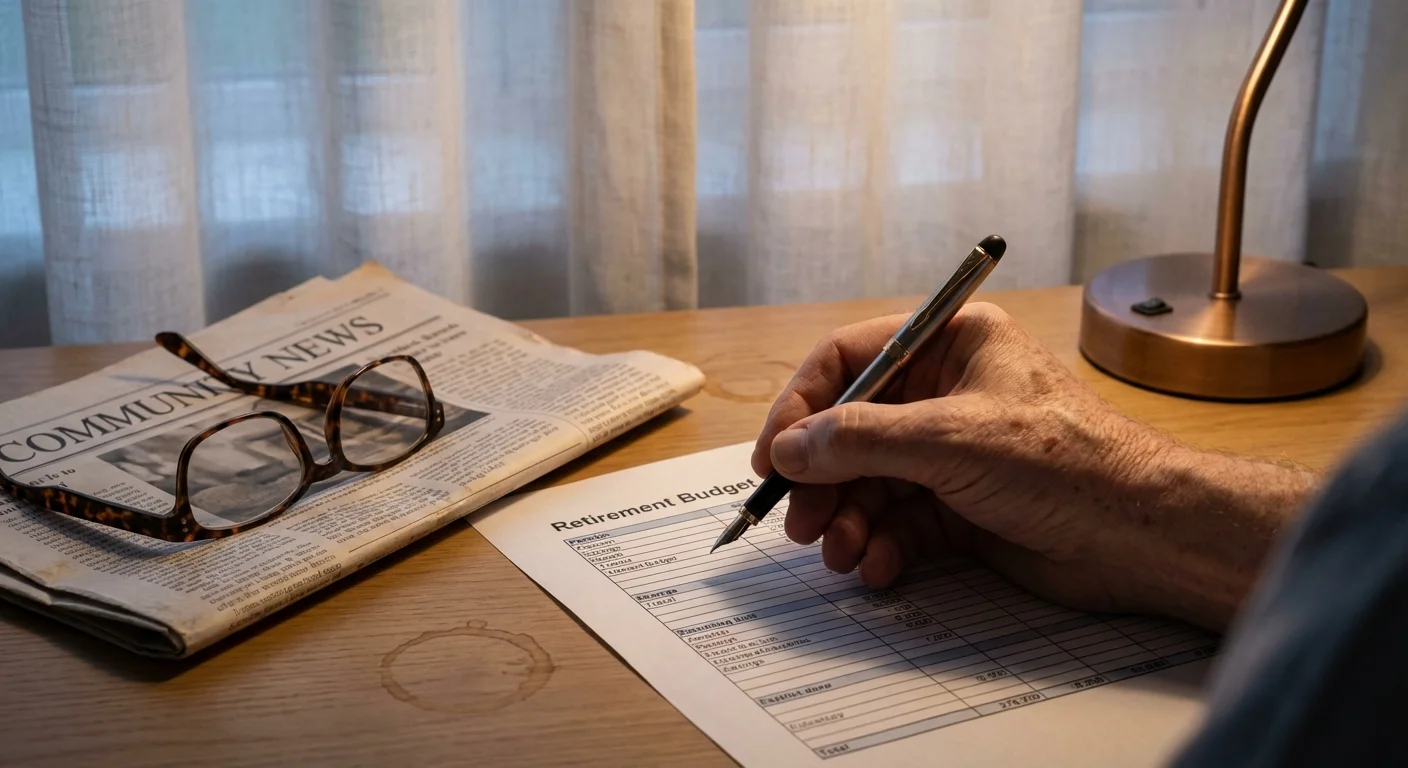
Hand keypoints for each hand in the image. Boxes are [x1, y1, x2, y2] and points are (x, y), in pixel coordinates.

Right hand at [752, 303, 1315, 629]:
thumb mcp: (950, 440)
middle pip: (852, 430)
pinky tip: (879, 569)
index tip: (772, 458)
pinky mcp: (961, 507)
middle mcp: (947, 391)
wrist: (1141, 536)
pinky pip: (899, 523)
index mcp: (951, 343)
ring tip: (840, 554)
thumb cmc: (1067, 462)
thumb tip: (790, 449)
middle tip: (798, 523)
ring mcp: (953, 452)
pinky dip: (881, 547)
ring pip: (870, 483)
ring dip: (847, 521)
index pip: (849, 361)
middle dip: (823, 480)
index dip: (802, 408)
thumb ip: (860, 441)